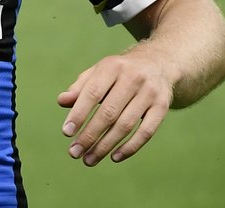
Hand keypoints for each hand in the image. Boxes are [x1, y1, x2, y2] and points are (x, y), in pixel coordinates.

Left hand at [57, 45, 173, 165]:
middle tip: (74, 152)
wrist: (158, 64)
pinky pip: (146, 132)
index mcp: (111, 67)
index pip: (92, 93)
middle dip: (90, 135)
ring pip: (126, 125)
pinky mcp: (163, 107)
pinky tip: (114, 157)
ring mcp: (150, 93)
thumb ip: (80, 88)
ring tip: (89, 159)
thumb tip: (62, 101)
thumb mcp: (98, 73)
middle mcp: (132, 78)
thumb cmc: (118, 73)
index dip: (79, 114)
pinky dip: (130, 147)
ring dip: (106, 145)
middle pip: (109, 113)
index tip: (66, 133)